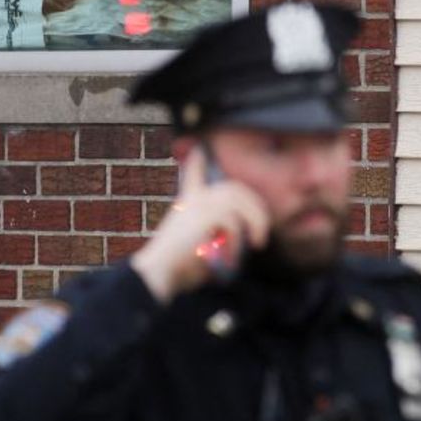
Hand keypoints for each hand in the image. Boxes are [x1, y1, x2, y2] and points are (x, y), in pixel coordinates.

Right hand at [130, 148, 269, 303]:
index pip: (194, 174)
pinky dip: (238, 241)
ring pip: (240, 202)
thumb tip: (244, 235)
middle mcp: (194, 199)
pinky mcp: (204, 214)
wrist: (160, 272)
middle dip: (256, 208)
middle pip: (234, 188)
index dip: (198, 161)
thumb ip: (216, 234)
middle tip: (260, 234)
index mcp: (188, 204)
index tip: (200, 149)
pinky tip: (230, 257)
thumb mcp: (198, 245)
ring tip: (257, 244)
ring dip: (256, 223)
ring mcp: (199, 204)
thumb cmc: (179, 267)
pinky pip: (234, 223)